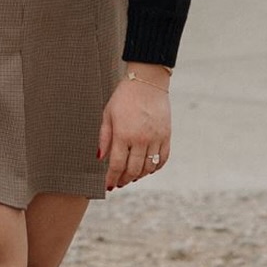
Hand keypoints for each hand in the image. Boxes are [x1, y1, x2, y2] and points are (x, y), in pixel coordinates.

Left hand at [97, 71, 170, 189]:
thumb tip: (100, 157)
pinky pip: (162, 159)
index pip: (117, 164)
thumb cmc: (124, 96)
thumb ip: (104, 137)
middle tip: (119, 183)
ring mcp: (155, 138)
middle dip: (124, 179)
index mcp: (123, 134)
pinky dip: (155, 168)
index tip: (108, 185)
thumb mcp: (108, 113)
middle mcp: (140, 139)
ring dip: (139, 176)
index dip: (112, 178)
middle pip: (133, 170)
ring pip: (148, 168)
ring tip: (131, 176)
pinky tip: (147, 169)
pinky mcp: (166, 136)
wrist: (147, 82)